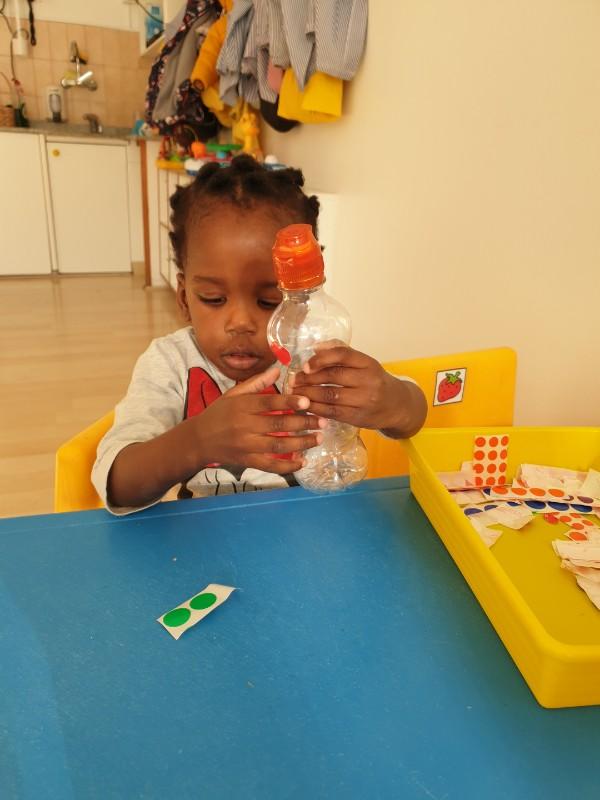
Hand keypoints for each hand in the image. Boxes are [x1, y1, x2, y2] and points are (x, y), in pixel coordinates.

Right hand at [191, 365, 326, 473]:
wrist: (198, 441)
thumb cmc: (218, 413)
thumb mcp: (233, 394)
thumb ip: (256, 383)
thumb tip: (278, 369)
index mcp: (242, 406)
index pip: (269, 403)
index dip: (289, 402)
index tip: (308, 401)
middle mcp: (245, 426)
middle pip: (278, 425)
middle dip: (304, 423)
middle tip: (323, 421)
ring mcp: (247, 446)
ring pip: (278, 446)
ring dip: (302, 443)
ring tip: (319, 438)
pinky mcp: (248, 461)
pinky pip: (271, 466)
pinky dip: (288, 466)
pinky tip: (303, 462)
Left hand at [290, 345, 426, 436]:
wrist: (397, 406)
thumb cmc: (373, 380)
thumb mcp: (364, 363)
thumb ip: (341, 352)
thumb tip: (316, 347)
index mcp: (368, 363)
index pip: (342, 355)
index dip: (321, 359)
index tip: (305, 364)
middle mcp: (368, 380)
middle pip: (333, 377)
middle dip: (308, 378)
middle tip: (292, 380)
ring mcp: (364, 400)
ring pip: (330, 396)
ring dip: (308, 394)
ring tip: (294, 393)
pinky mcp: (358, 417)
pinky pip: (332, 412)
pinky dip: (315, 409)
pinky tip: (305, 406)